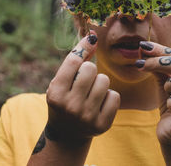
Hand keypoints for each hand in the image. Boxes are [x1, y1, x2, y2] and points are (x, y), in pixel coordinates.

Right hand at [45, 31, 119, 145]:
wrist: (67, 133)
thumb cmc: (65, 99)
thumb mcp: (62, 81)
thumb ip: (76, 60)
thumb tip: (93, 37)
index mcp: (55, 93)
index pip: (73, 61)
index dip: (84, 46)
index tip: (91, 39)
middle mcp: (69, 106)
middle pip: (91, 69)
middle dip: (90, 70)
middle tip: (85, 80)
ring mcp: (86, 117)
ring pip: (104, 81)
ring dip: (100, 83)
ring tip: (92, 93)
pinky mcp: (102, 125)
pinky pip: (115, 96)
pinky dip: (109, 97)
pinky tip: (100, 104)